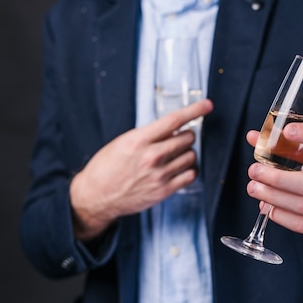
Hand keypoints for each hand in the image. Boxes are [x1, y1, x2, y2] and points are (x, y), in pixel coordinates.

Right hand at [70, 99, 213, 239]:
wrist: (96, 196)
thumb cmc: (105, 168)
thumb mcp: (122, 143)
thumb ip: (147, 135)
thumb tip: (171, 129)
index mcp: (138, 140)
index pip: (174, 120)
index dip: (194, 110)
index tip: (207, 105)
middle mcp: (151, 156)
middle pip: (187, 138)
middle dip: (186, 136)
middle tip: (178, 139)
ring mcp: (159, 175)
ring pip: (191, 156)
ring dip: (187, 153)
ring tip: (175, 155)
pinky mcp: (164, 190)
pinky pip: (190, 175)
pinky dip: (189, 170)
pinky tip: (180, 168)